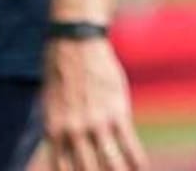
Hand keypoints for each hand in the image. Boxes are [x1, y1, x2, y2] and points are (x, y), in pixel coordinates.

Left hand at [42, 36, 146, 170]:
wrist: (75, 38)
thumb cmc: (62, 68)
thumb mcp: (51, 102)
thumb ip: (59, 130)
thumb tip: (65, 153)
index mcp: (54, 130)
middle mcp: (74, 131)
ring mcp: (97, 122)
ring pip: (112, 166)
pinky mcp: (117, 112)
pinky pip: (130, 147)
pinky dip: (138, 164)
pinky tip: (143, 170)